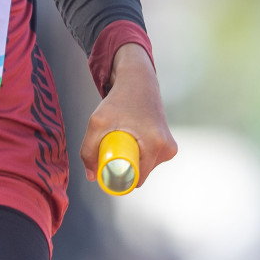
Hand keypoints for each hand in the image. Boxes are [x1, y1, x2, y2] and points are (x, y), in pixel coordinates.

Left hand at [79, 43, 177, 187]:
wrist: (138, 81)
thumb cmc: (119, 100)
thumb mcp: (97, 122)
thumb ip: (88, 150)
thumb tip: (92, 177)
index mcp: (156, 144)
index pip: (137, 178)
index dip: (119, 179)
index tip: (106, 169)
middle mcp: (167, 148)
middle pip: (140, 174)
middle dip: (124, 168)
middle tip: (110, 150)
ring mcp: (170, 147)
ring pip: (145, 167)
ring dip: (132, 160)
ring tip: (122, 141)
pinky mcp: (168, 144)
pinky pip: (150, 160)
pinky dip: (138, 154)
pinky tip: (132, 140)